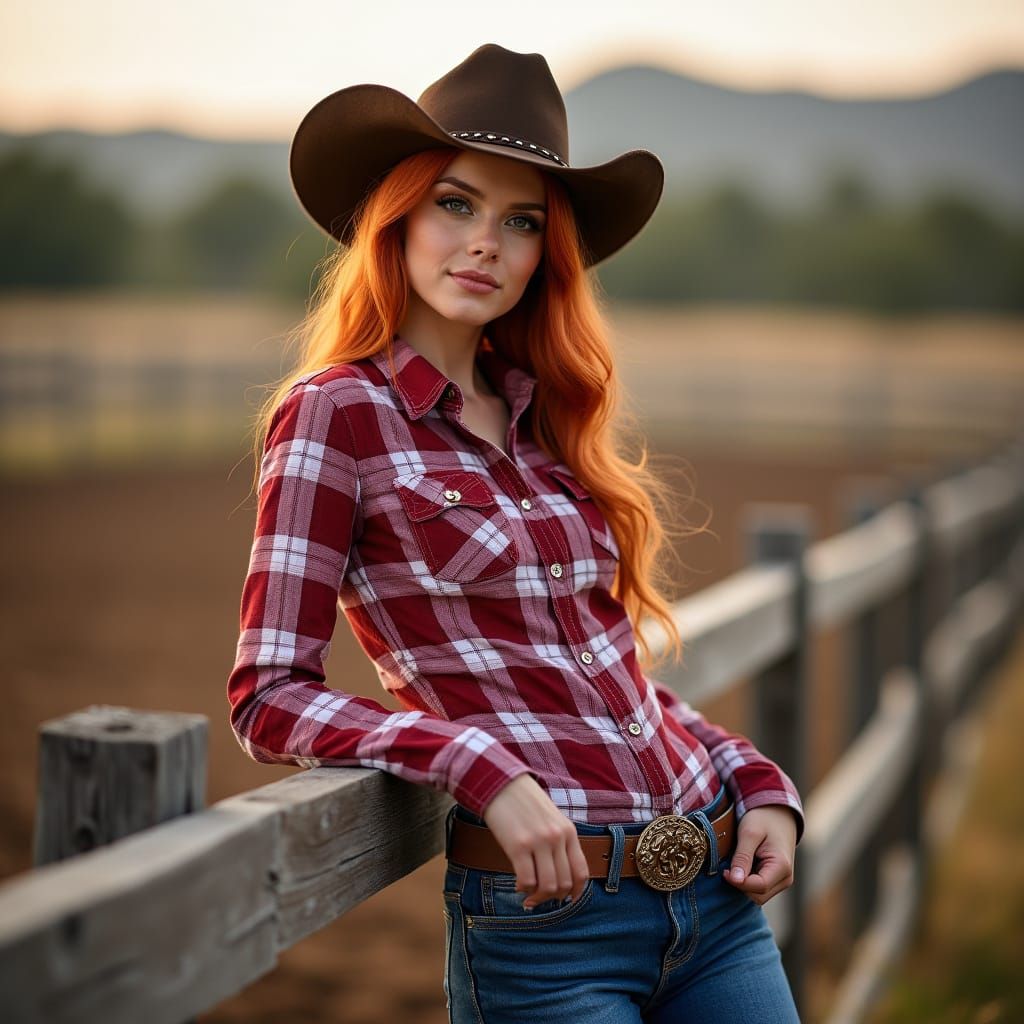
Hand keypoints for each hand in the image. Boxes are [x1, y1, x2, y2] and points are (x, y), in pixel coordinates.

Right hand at [481, 775, 589, 909]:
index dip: (577, 892)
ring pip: (548, 886)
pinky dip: (524, 889)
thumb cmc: (524, 802)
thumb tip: (557, 875)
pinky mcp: (518, 845)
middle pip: (565, 883)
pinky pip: (527, 880)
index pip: (581, 872)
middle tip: (540, 898)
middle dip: (553, 898)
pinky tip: (518, 885)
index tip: (568, 900)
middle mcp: (557, 838)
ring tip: (528, 896)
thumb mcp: (551, 819)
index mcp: (568, 831)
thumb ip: (558, 842)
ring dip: (538, 897)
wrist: (500, 783)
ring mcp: (539, 842)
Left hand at [723, 805, 796, 905]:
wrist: (777, 812)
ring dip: (743, 883)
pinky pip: (758, 889)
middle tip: (729, 865)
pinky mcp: (776, 880)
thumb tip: (735, 880)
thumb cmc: (762, 819)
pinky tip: (743, 865)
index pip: (759, 887)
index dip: (738, 883)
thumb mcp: (749, 833)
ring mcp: (782, 881)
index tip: (724, 871)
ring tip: (738, 862)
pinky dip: (747, 881)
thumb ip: (742, 857)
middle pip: (758, 895)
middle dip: (741, 884)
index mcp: (782, 867)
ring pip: (757, 895)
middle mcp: (786, 878)